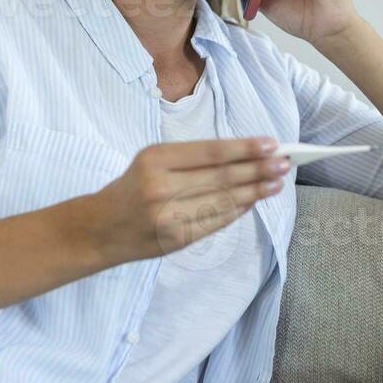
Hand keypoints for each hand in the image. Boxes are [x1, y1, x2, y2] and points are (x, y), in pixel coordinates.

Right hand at [85, 137, 289, 265]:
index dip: (245, 148)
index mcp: (155, 158)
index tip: (271, 144)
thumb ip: (191, 158)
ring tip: (277, 182)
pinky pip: (216, 222)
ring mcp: (169, 216)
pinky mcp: (176, 239)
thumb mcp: (151, 161)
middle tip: (284, 163)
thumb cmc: (130, 189)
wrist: (98, 230)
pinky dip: (238, 210)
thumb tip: (242, 155)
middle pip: (222, 177)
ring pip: (223, 201)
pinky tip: (254, 200)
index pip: (211, 152)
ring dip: (255, 191)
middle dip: (258, 169)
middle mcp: (161, 187)